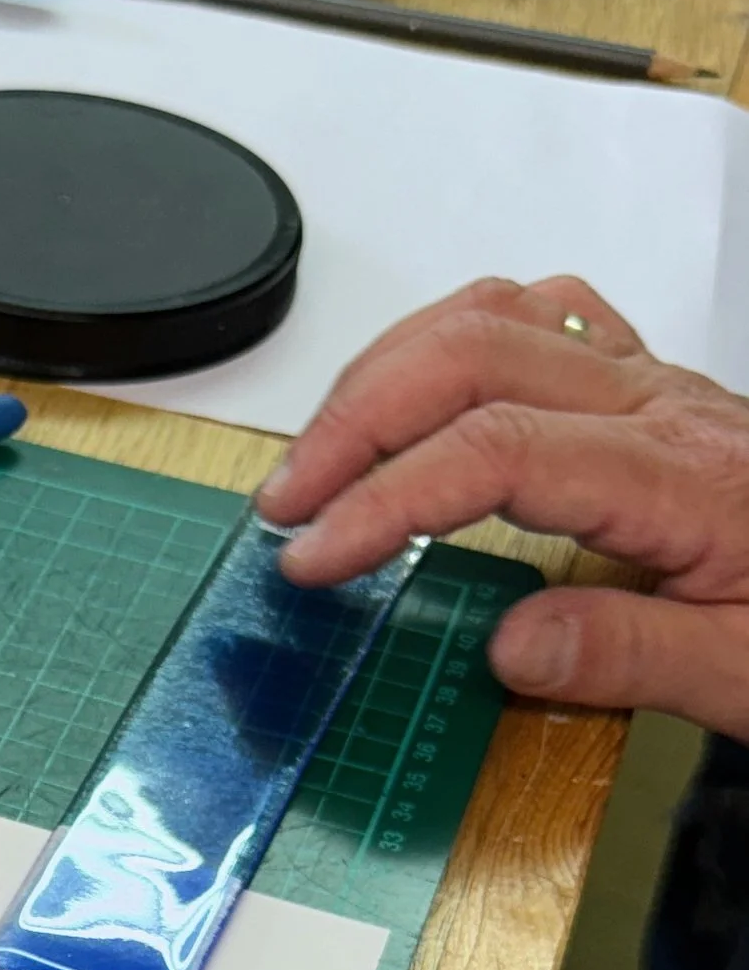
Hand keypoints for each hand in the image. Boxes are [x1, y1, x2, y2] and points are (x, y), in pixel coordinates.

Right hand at [256, 279, 748, 738]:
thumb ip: (633, 655)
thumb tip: (509, 644)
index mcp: (684, 476)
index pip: (498, 453)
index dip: (389, 498)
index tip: (317, 557)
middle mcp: (661, 406)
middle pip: (472, 355)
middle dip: (355, 421)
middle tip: (286, 502)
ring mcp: (654, 382)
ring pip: (494, 315)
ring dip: (389, 370)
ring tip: (325, 448)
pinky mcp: (650, 384)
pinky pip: (544, 315)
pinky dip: (455, 336)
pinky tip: (419, 387)